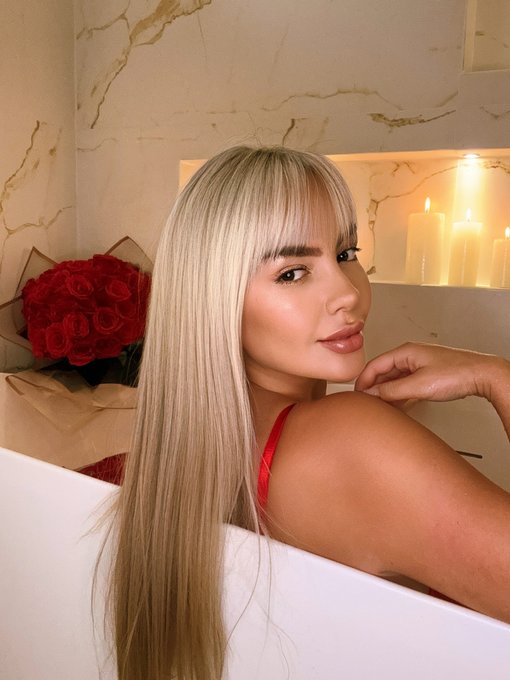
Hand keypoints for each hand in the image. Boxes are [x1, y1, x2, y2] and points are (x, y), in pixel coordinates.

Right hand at [354, 342, 499, 404]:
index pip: (374, 365)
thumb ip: (392, 390)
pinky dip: (399, 395)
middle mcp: (410, 356)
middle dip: (374, 388)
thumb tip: (372, 394)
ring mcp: (419, 365)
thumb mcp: (418, 385)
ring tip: (381, 407)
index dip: (363, 381)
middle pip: (383, 373)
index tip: (357, 396)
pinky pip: (406, 385)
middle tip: (367, 404)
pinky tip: (399, 406)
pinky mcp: (427, 375)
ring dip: (387, 393)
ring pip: (395, 380)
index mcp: (405, 352)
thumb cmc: (456, 373)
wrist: (482, 375)